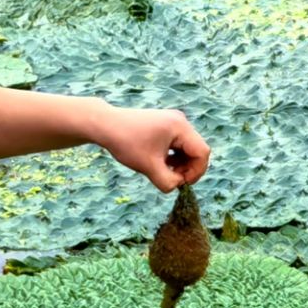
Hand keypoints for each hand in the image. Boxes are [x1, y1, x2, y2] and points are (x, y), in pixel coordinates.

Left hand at [96, 105, 210, 191]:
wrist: (106, 125)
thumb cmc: (126, 143)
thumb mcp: (148, 167)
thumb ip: (167, 182)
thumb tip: (177, 186)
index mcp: (180, 127)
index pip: (202, 153)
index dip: (196, 172)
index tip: (181, 183)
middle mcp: (180, 121)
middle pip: (197, 150)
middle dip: (188, 168)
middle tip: (172, 180)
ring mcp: (173, 122)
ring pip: (188, 148)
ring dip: (181, 164)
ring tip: (165, 172)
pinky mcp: (166, 125)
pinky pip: (179, 144)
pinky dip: (174, 157)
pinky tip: (161, 164)